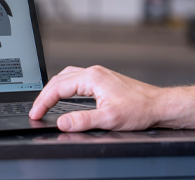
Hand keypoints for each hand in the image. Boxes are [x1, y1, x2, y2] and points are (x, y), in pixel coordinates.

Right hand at [29, 65, 162, 131]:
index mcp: (92, 78)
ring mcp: (100, 75)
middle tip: (36, 110)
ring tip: (46, 102)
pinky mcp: (104, 80)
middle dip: (45, 94)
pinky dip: (65, 87)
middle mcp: (94, 72)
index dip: (43, 102)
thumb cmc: (140, 109)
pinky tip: (66, 95)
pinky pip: (77, 79)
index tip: (35, 113)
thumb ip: (82, 121)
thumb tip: (62, 123)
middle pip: (60, 79)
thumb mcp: (108, 119)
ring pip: (68, 77)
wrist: (159, 105)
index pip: (58, 87)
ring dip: (54, 89)